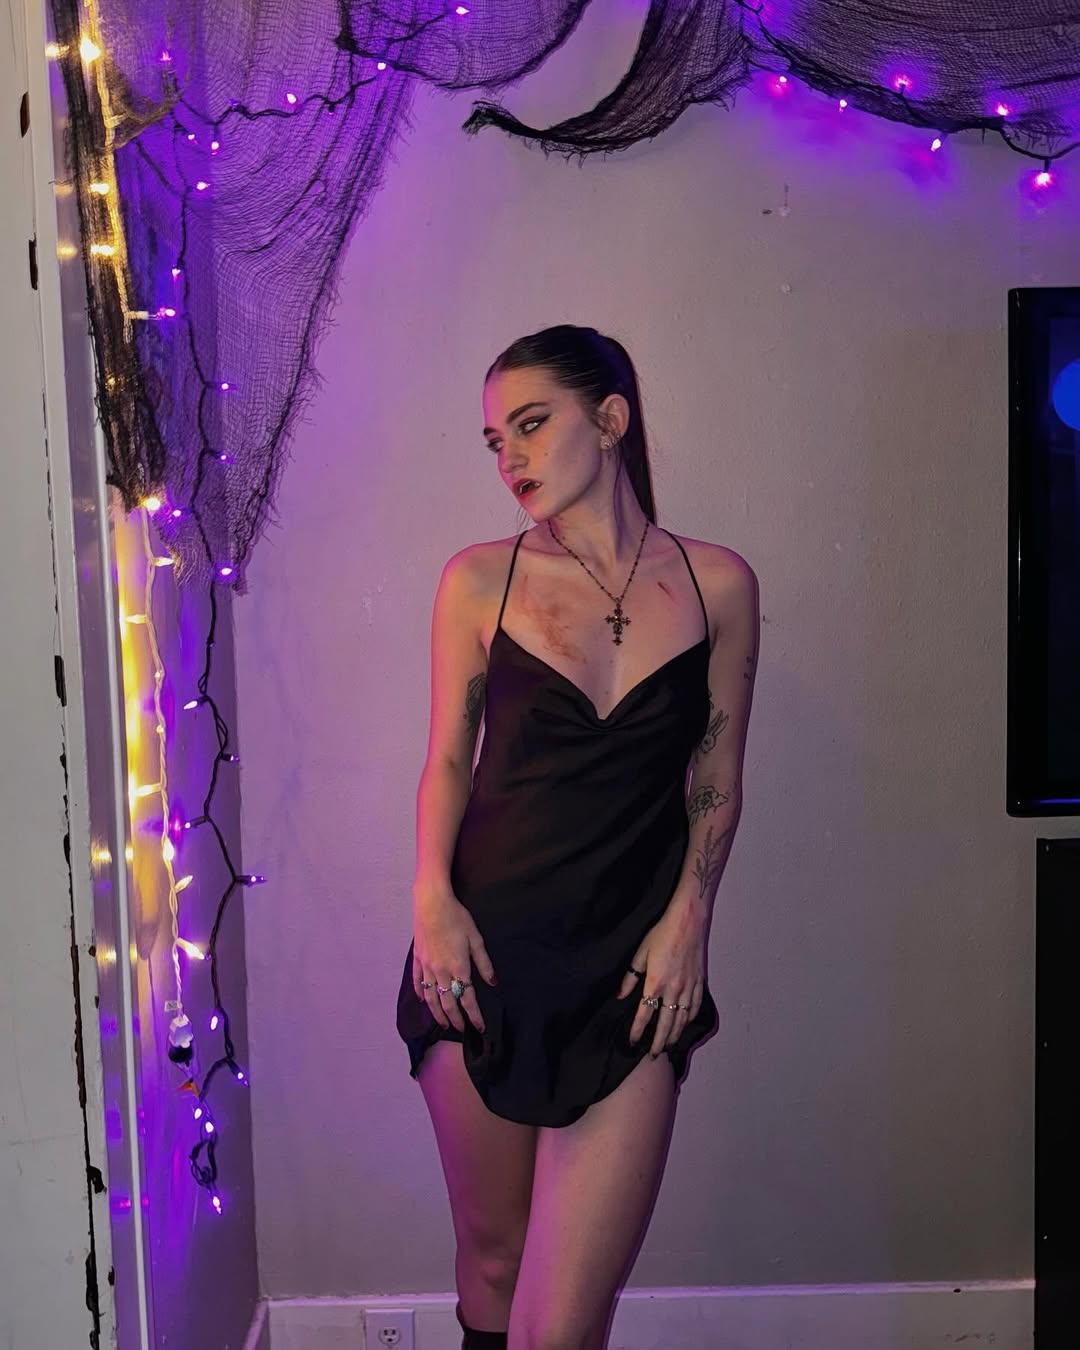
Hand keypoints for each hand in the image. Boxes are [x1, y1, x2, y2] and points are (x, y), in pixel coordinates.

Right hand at [412, 890, 495, 1034]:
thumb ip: (484, 963)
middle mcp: (441, 972)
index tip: (480, 1027)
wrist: (431, 903)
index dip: (474, 1015)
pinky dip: (420, 994)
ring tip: (443, 1023)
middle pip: (448, 1003)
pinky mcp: (417, 959)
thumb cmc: (457, 917)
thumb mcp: (476, 938)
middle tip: (461, 1030)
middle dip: (456, 1019)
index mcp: (458, 967)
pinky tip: (423, 1001)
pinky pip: (417, 982)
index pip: (468, 998)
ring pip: (431, 998)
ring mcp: (426, 967)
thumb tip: (493, 983)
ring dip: (437, 1013)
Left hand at [617, 900, 706, 1056]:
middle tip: (653, 1055)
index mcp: (656, 983)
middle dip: (658, 1041)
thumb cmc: (662, 934)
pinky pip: (695, 1006)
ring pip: (682, 1018)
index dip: (638, 1030)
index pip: (644, 1014)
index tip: (633, 1041)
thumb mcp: (641, 953)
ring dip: (675, 1034)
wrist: (688, 921)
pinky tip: (685, 1024)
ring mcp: (689, 987)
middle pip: (666, 1023)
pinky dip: (689, 1018)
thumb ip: (631, 977)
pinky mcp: (699, 982)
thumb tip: (621, 995)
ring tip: (668, 1046)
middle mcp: (674, 989)